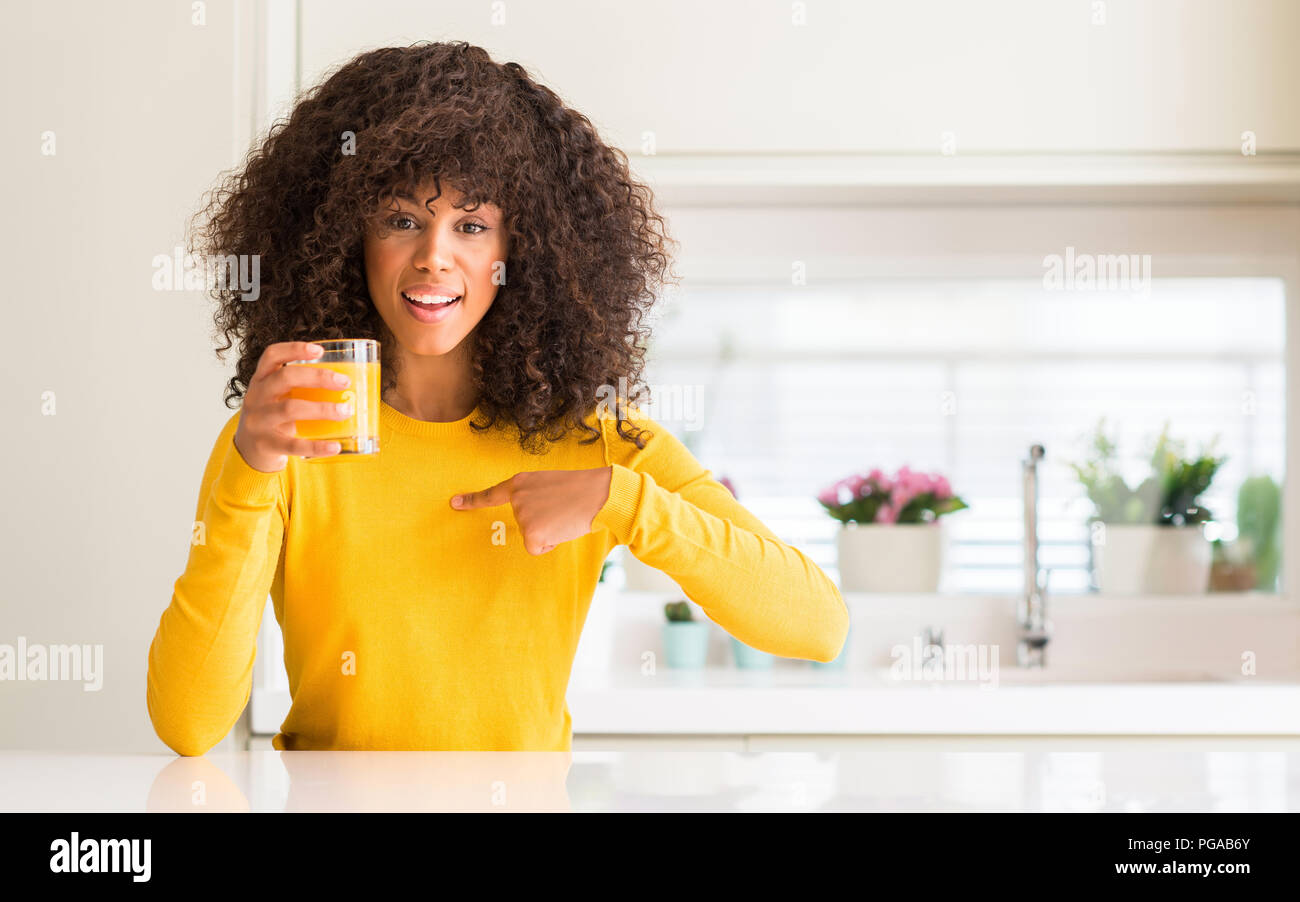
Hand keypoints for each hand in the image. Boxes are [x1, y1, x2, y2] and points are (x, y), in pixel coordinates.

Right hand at [232, 341, 354, 472]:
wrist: (247, 451)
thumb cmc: (273, 418)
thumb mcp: (277, 397)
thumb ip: (301, 389)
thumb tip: (346, 387)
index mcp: (261, 380)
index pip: (272, 356)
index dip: (294, 349)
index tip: (320, 350)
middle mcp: (256, 397)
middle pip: (285, 378)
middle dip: (318, 377)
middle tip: (344, 382)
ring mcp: (258, 421)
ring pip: (290, 409)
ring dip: (322, 409)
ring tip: (346, 411)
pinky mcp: (265, 444)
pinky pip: (293, 445)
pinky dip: (317, 446)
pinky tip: (335, 446)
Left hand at [450, 467, 613, 554]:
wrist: (599, 494)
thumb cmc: (582, 490)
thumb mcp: (551, 485)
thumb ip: (534, 498)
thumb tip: (535, 522)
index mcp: (521, 482)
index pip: (492, 494)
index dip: (472, 500)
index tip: (454, 504)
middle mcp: (517, 498)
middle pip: (522, 524)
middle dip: (542, 523)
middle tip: (561, 510)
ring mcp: (522, 515)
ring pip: (532, 537)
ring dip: (549, 532)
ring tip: (565, 516)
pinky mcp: (531, 533)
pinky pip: (537, 548)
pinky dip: (551, 544)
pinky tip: (562, 528)